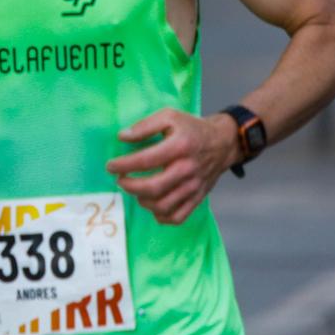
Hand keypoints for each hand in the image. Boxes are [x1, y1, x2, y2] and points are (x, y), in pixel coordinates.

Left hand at [105, 109, 241, 225]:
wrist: (223, 142)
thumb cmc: (192, 129)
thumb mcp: (170, 116)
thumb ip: (145, 126)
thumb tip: (122, 137)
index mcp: (180, 146)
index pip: (145, 160)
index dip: (123, 165)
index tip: (111, 166)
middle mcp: (187, 169)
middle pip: (153, 188)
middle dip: (130, 186)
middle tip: (120, 180)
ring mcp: (193, 186)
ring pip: (163, 206)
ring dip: (142, 201)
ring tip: (136, 191)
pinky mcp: (198, 198)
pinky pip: (178, 217)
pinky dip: (161, 216)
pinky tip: (152, 205)